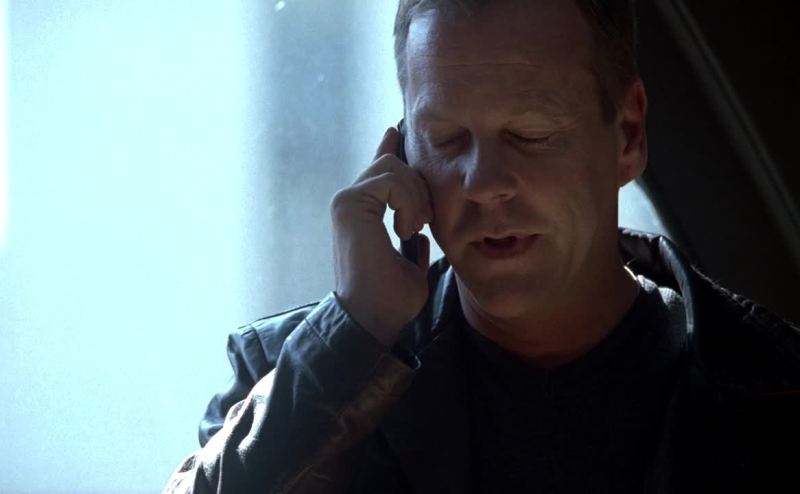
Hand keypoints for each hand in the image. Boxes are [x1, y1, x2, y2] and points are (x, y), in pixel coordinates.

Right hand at [331, 127, 432, 346]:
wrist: (372, 318)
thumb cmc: (390, 300)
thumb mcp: (411, 266)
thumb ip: (412, 244)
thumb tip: (422, 238)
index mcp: (362, 212)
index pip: (379, 169)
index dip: (391, 148)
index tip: (398, 132)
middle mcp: (351, 201)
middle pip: (393, 162)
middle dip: (419, 186)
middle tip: (424, 222)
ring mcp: (347, 200)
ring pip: (393, 166)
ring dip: (416, 196)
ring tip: (414, 228)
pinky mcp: (350, 203)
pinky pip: (391, 179)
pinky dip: (409, 202)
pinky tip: (407, 229)